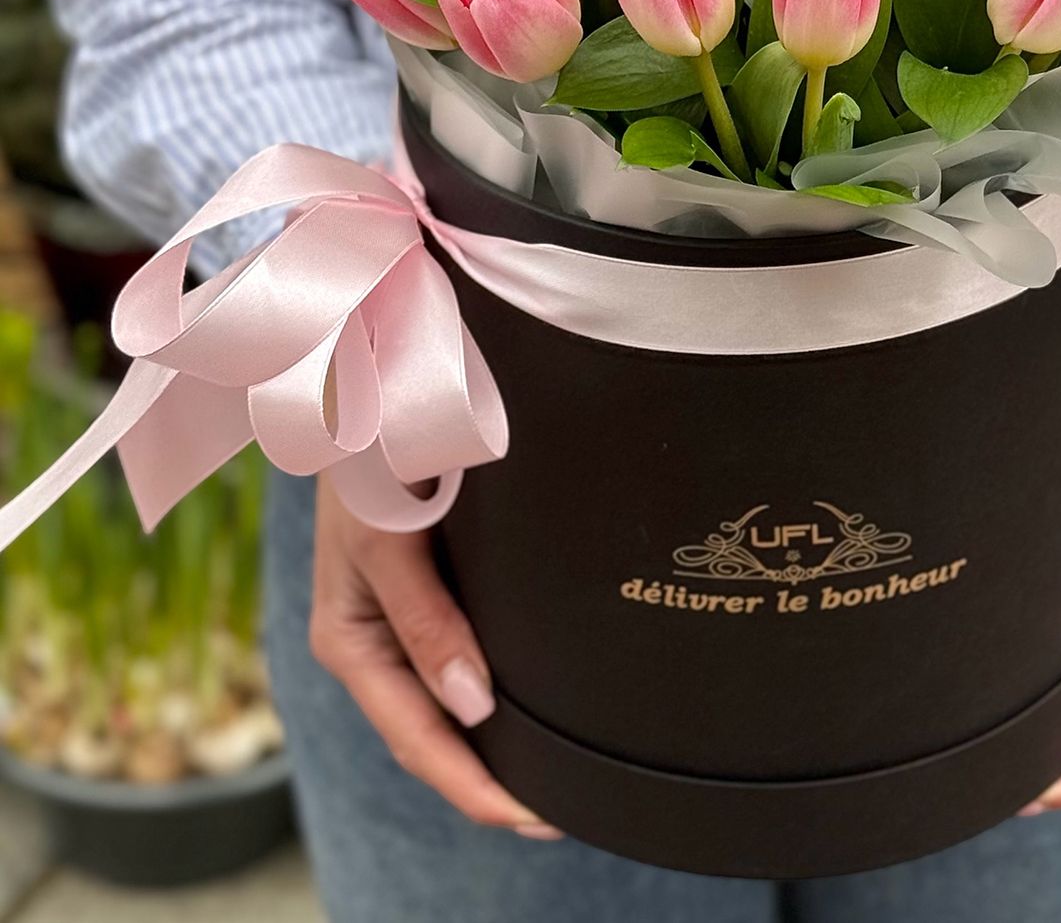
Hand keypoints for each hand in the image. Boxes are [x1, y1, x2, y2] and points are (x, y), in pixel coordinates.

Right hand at [308, 478, 561, 836]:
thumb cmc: (370, 459)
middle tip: (561, 811)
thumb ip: (426, 622)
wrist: (369, 391)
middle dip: (489, 780)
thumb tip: (473, 706)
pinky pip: (457, 665)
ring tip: (555, 779)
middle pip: (433, 734)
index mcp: (351, 640)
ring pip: (446, 706)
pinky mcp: (425, 596)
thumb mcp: (388, 540)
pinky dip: (492, 699)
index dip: (473, 785)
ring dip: (492, 746)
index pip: (418, 738)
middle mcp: (373, 642)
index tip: (530, 817)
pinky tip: (529, 710)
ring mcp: (397, 622)